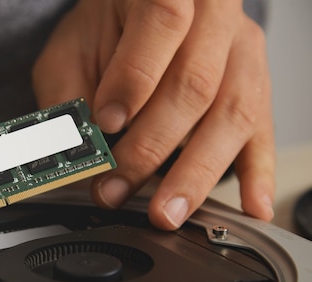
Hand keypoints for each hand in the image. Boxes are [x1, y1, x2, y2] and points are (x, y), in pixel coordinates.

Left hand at [33, 0, 274, 228]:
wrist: (141, 11)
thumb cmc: (108, 28)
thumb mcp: (72, 49)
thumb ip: (68, 95)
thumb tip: (70, 154)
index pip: (162, 25)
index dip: (134, 80)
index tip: (106, 124)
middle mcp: (215, 18)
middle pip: (195, 84)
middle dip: (151, 146)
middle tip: (118, 188)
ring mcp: (242, 54)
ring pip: (231, 114)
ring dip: (195, 172)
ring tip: (168, 211)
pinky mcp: (255, 88)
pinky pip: (262, 133)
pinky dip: (259, 175)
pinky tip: (251, 207)